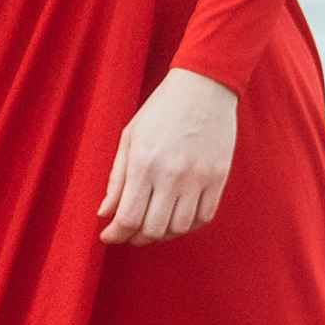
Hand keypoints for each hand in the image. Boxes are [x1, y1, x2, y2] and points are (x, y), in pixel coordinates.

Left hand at [98, 68, 238, 245]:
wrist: (203, 87)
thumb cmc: (161, 110)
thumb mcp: (130, 138)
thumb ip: (117, 179)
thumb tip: (105, 214)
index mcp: (144, 163)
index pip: (128, 217)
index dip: (116, 234)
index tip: (109, 236)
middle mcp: (172, 174)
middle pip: (153, 229)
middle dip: (136, 238)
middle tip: (130, 233)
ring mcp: (199, 177)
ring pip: (179, 228)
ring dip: (163, 234)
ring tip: (154, 224)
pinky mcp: (219, 177)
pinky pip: (204, 217)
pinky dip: (188, 225)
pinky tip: (177, 216)